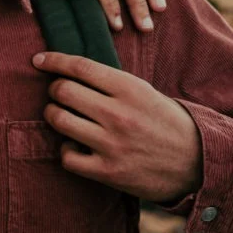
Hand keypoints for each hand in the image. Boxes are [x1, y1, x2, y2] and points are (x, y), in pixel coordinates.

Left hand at [33, 51, 202, 202]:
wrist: (194, 161)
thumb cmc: (160, 119)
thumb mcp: (140, 90)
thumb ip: (107, 80)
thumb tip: (66, 68)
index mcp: (127, 88)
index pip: (79, 66)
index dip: (53, 60)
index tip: (38, 60)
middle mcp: (118, 114)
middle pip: (63, 91)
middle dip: (54, 89)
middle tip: (58, 94)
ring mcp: (112, 144)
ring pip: (59, 120)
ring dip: (53, 115)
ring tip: (61, 116)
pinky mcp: (108, 172)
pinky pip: (67, 157)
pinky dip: (65, 149)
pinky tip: (75, 145)